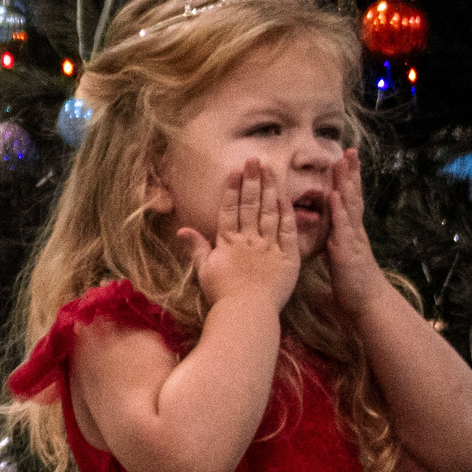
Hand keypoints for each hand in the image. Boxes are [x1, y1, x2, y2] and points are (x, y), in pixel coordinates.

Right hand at [175, 161, 300, 314]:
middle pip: (250, 205)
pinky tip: (286, 197)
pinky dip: (287, 213)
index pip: (230, 210)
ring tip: (271, 169)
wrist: (247, 312)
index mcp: (228, 243)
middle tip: (255, 159)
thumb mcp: (204, 271)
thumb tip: (182, 229)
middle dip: (253, 181)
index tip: (236, 171)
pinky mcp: (288, 257)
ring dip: (270, 189)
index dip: (233, 189)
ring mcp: (269, 247)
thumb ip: (196, 248)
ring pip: (270, 212)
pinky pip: (289, 231)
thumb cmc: (223, 295)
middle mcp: (249, 240)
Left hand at [324, 150, 398, 319]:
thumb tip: (330, 225)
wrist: (365, 302)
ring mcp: (352, 239)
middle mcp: (353, 230)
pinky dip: (338, 211)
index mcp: (350, 230)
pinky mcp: (346, 251)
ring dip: (346, 184)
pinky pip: (342, 228)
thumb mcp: (341, 253)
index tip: (345, 156)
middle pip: (353, 196)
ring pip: (349, 207)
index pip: (349, 198)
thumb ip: (337, 237)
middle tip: (350, 149)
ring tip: (343, 163)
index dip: (348, 178)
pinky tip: (334, 196)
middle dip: (351, 172)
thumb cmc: (351, 280)